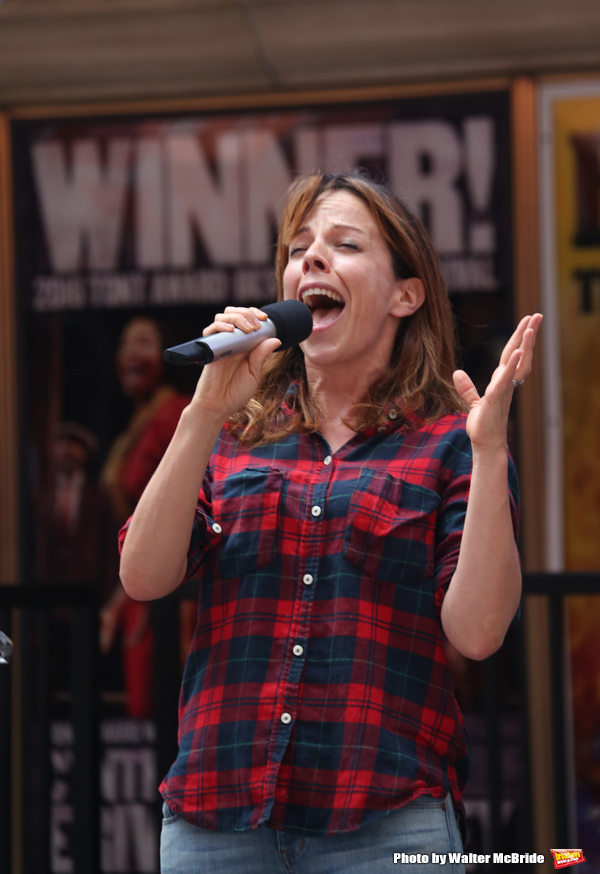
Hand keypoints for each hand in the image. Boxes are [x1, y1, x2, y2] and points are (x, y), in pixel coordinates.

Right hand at [190, 306, 280, 419]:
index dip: (255, 314)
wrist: (219, 407)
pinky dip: (220, 326)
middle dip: (247, 312)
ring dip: (237, 317)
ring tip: (248, 328)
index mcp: (244, 345)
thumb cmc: (236, 393)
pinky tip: (231, 331)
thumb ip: (261, 356)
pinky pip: (210, 331)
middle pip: (234, 313)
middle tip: (257, 323)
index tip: (265, 318)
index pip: (247, 320)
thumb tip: (275, 339)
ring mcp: (219, 344)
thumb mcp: (254, 374)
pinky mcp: (209, 350)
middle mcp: (231, 341)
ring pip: (222, 317)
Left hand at [452, 313, 542, 451]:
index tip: (528, 321)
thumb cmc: (483, 426)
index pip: (511, 354)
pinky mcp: (496, 398)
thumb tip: (457, 372)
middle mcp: (506, 382)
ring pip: (517, 363)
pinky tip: (517, 352)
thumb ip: (467, 388)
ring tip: (531, 326)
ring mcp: (503, 390)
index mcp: (501, 381)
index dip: (518, 338)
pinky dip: (511, 366)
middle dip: (528, 333)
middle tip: (538, 314)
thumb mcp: (473, 403)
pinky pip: (505, 379)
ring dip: (524, 345)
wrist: (485, 444)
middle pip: (519, 353)